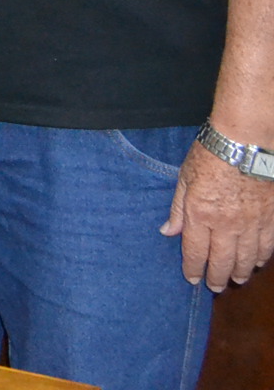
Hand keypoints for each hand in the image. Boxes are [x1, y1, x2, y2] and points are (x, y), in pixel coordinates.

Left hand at [165, 139, 273, 289]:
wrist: (245, 144)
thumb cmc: (209, 156)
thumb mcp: (184, 179)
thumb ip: (178, 209)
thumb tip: (168, 231)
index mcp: (200, 215)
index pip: (195, 252)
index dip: (193, 269)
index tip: (192, 279)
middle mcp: (226, 225)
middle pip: (223, 261)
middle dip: (218, 277)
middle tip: (216, 287)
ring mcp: (251, 224)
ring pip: (247, 258)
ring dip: (241, 272)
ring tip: (237, 280)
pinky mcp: (270, 219)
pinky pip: (267, 246)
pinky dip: (261, 258)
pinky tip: (257, 263)